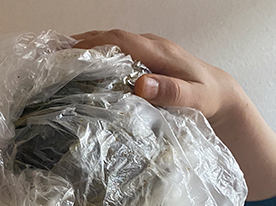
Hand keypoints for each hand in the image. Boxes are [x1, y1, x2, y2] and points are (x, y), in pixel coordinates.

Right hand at [72, 30, 275, 200]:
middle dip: (81, 43)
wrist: (223, 96)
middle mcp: (150, 47)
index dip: (90, 43)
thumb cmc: (209, 99)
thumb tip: (140, 84)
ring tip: (60, 60)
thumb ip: (172, 92)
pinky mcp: (148, 62)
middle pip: (110, 37)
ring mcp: (148, 53)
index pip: (118, 40)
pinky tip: (86, 69)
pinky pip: (118, 53)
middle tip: (52, 55)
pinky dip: (99, 57)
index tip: (65, 52)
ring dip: (87, 48)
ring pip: (112, 44)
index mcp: (158, 52)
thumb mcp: (195, 99)